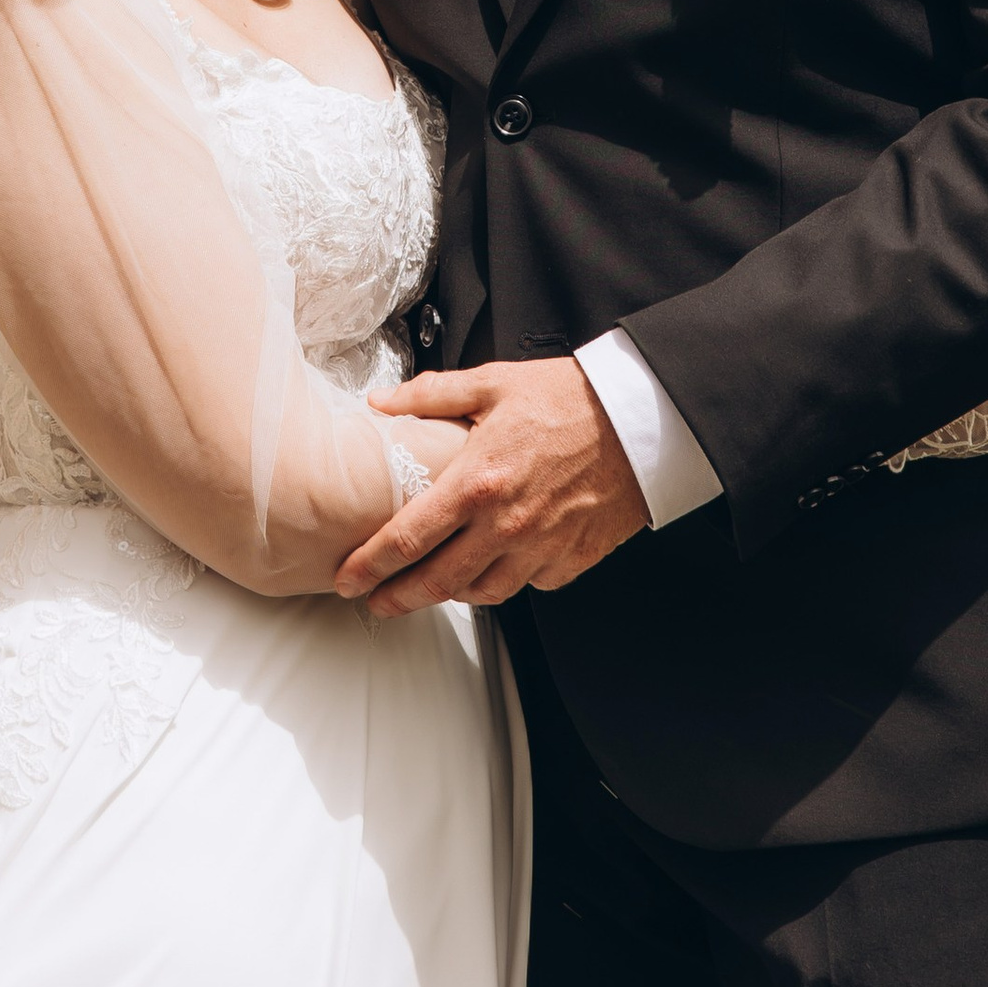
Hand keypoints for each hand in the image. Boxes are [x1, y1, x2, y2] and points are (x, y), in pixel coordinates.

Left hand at [335, 356, 648, 615]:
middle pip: (437, 582)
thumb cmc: (569, 398)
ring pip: (482, 593)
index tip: (348, 577)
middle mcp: (505, 524)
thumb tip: (383, 403)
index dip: (370, 565)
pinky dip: (506, 580)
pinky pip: (528, 585)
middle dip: (397, 598)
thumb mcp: (493, 384)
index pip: (407, 538)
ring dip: (451, 593)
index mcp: (476, 482)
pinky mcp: (571, 560)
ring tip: (433, 584)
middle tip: (376, 602)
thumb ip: (432, 396)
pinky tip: (496, 564)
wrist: (639, 420)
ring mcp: (540, 548)